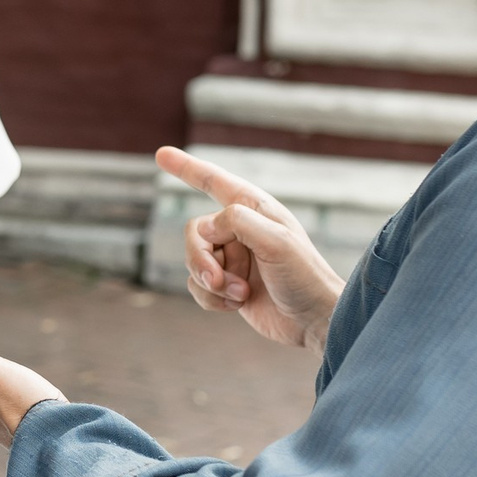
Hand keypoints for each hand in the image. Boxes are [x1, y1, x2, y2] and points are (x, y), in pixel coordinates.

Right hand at [156, 147, 342, 349]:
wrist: (315, 321)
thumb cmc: (304, 277)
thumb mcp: (276, 241)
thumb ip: (237, 222)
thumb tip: (204, 227)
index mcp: (254, 209)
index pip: (213, 181)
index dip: (186, 167)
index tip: (161, 154)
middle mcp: (241, 230)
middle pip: (195, 232)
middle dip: (200, 258)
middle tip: (217, 279)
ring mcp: (234, 259)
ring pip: (194, 262)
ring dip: (212, 283)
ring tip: (239, 295)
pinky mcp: (228, 286)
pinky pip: (198, 287)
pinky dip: (212, 299)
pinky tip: (237, 306)